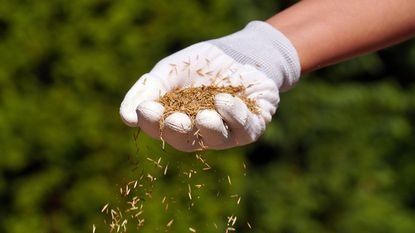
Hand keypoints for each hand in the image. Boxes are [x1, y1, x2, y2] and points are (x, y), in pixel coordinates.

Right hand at [120, 21, 300, 151]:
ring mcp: (227, 131)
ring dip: (210, 130)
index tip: (144, 110)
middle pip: (186, 141)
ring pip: (217, 140)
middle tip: (174, 120)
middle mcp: (200, 131)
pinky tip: (225, 100)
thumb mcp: (171, 70)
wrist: (240, 50)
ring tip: (204, 116)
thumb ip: (150, 89)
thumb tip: (125, 118)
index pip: (159, 127)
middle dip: (178, 132)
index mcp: (177, 120)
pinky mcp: (252, 125)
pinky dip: (235, 116)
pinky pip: (245, 128)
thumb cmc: (202, 63)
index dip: (151, 122)